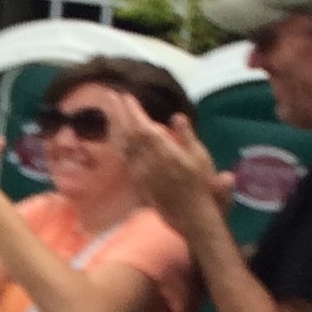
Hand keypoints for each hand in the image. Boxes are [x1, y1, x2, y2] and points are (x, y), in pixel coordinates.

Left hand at [102, 92, 222, 229]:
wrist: (191, 216)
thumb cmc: (201, 186)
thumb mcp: (200, 157)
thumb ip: (187, 136)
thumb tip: (176, 117)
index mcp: (164, 152)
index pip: (143, 127)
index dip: (132, 111)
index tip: (126, 96)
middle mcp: (148, 161)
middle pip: (128, 133)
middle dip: (119, 113)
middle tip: (111, 95)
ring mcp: (141, 172)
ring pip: (123, 145)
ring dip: (115, 125)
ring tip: (110, 110)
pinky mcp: (138, 181)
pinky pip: (124, 158)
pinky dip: (119, 142)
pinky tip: (116, 135)